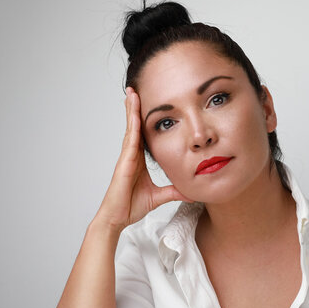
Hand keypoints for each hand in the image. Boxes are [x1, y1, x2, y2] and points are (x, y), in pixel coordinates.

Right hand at [93, 87, 190, 233]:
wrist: (117, 218)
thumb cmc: (131, 206)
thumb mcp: (160, 196)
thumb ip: (174, 191)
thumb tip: (190, 192)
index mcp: (138, 159)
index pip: (143, 134)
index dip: (144, 119)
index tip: (149, 104)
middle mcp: (132, 155)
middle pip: (135, 126)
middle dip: (136, 107)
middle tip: (137, 89)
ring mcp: (127, 157)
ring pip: (130, 128)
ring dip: (131, 109)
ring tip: (132, 92)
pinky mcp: (124, 162)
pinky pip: (130, 139)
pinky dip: (131, 124)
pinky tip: (134, 112)